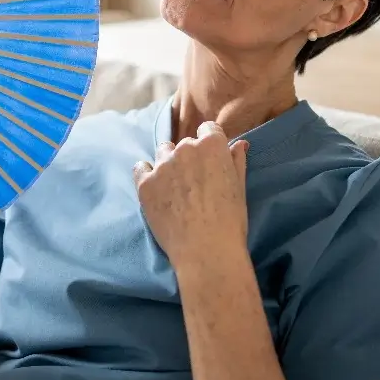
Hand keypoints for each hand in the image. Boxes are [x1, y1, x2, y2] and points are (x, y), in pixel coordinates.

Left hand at [134, 121, 250, 272]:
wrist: (206, 250)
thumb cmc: (230, 220)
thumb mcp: (239, 187)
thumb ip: (236, 161)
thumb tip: (239, 144)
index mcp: (212, 145)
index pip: (208, 129)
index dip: (210, 144)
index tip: (210, 161)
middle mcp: (185, 148)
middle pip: (185, 143)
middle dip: (190, 157)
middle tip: (194, 182)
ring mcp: (162, 165)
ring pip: (163, 152)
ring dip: (169, 163)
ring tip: (175, 187)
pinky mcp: (145, 183)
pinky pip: (141, 168)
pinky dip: (147, 174)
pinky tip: (154, 188)